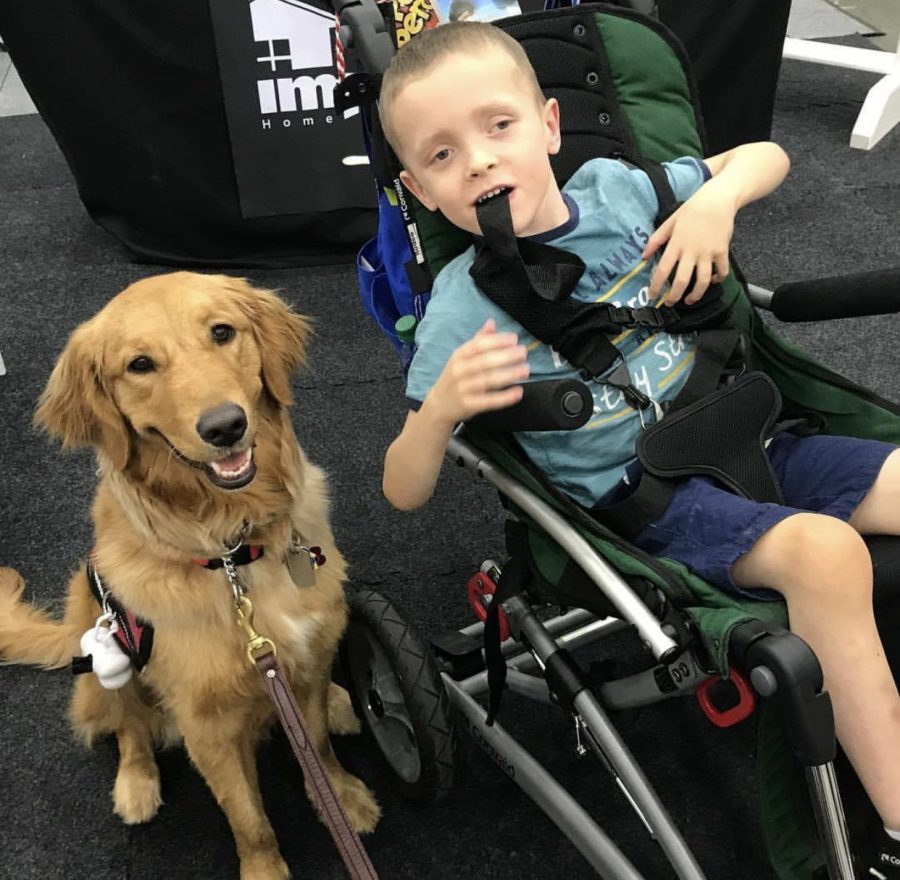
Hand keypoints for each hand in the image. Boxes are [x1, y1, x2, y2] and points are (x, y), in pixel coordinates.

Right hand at [424, 319, 529, 425]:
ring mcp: (464, 389)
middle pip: (485, 361)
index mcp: (459, 356)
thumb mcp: (461, 358)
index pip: (479, 345)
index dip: (497, 341)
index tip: (514, 339)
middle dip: (506, 356)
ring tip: (525, 370)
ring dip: (509, 374)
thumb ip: (478, 340)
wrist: (439, 405)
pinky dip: (504, 397)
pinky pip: (489, 401)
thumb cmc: (455, 378)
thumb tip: (492, 322)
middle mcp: (460, 371)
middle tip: (523, 352)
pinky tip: (518, 392)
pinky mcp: (469, 405)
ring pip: (488, 380)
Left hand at [643, 181, 733, 306]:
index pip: (663, 269)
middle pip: (681, 280)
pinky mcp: (722, 251)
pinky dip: (718, 280)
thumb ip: (656, 239)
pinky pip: (722, 271)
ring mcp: (708, 252)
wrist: (718, 199)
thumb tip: (643, 256)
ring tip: (689, 300)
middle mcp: (691, 251)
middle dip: (674, 296)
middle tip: (669, 303)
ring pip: (702, 281)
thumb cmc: (692, 209)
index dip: (656, 285)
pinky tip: (712, 282)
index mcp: (676, 244)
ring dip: (696, 294)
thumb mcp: (670, 221)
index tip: (652, 296)